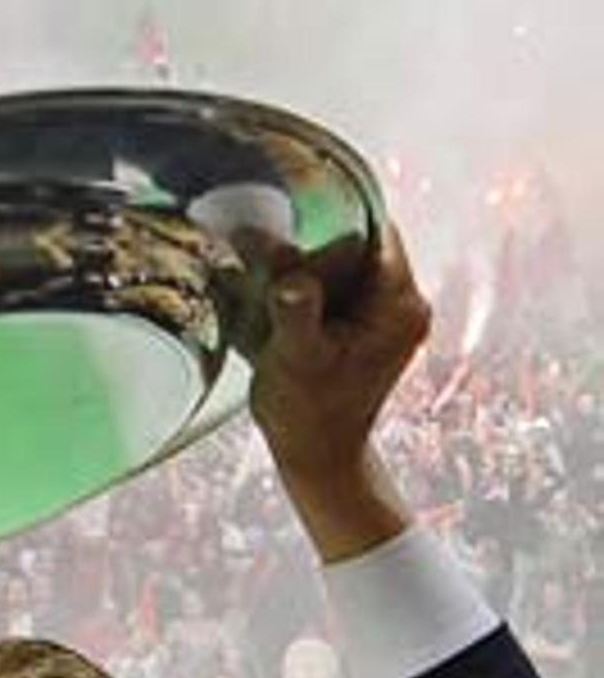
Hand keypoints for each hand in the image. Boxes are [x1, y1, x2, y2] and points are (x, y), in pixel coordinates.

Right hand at [252, 224, 430, 563]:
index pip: (374, 233)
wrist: (319, 456)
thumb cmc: (308, 411)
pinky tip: (284, 306)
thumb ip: (295, 305)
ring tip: (274, 286)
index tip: (290, 220)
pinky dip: (314, 290)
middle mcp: (406, 304)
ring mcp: (390, 317)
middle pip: (360, 247)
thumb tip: (284, 263)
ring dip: (311, 270)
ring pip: (349, 267)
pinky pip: (344, 290)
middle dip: (315, 248)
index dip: (332, 221)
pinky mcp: (372, 329)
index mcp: (399, 304)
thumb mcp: (295, 354)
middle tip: (271, 258)